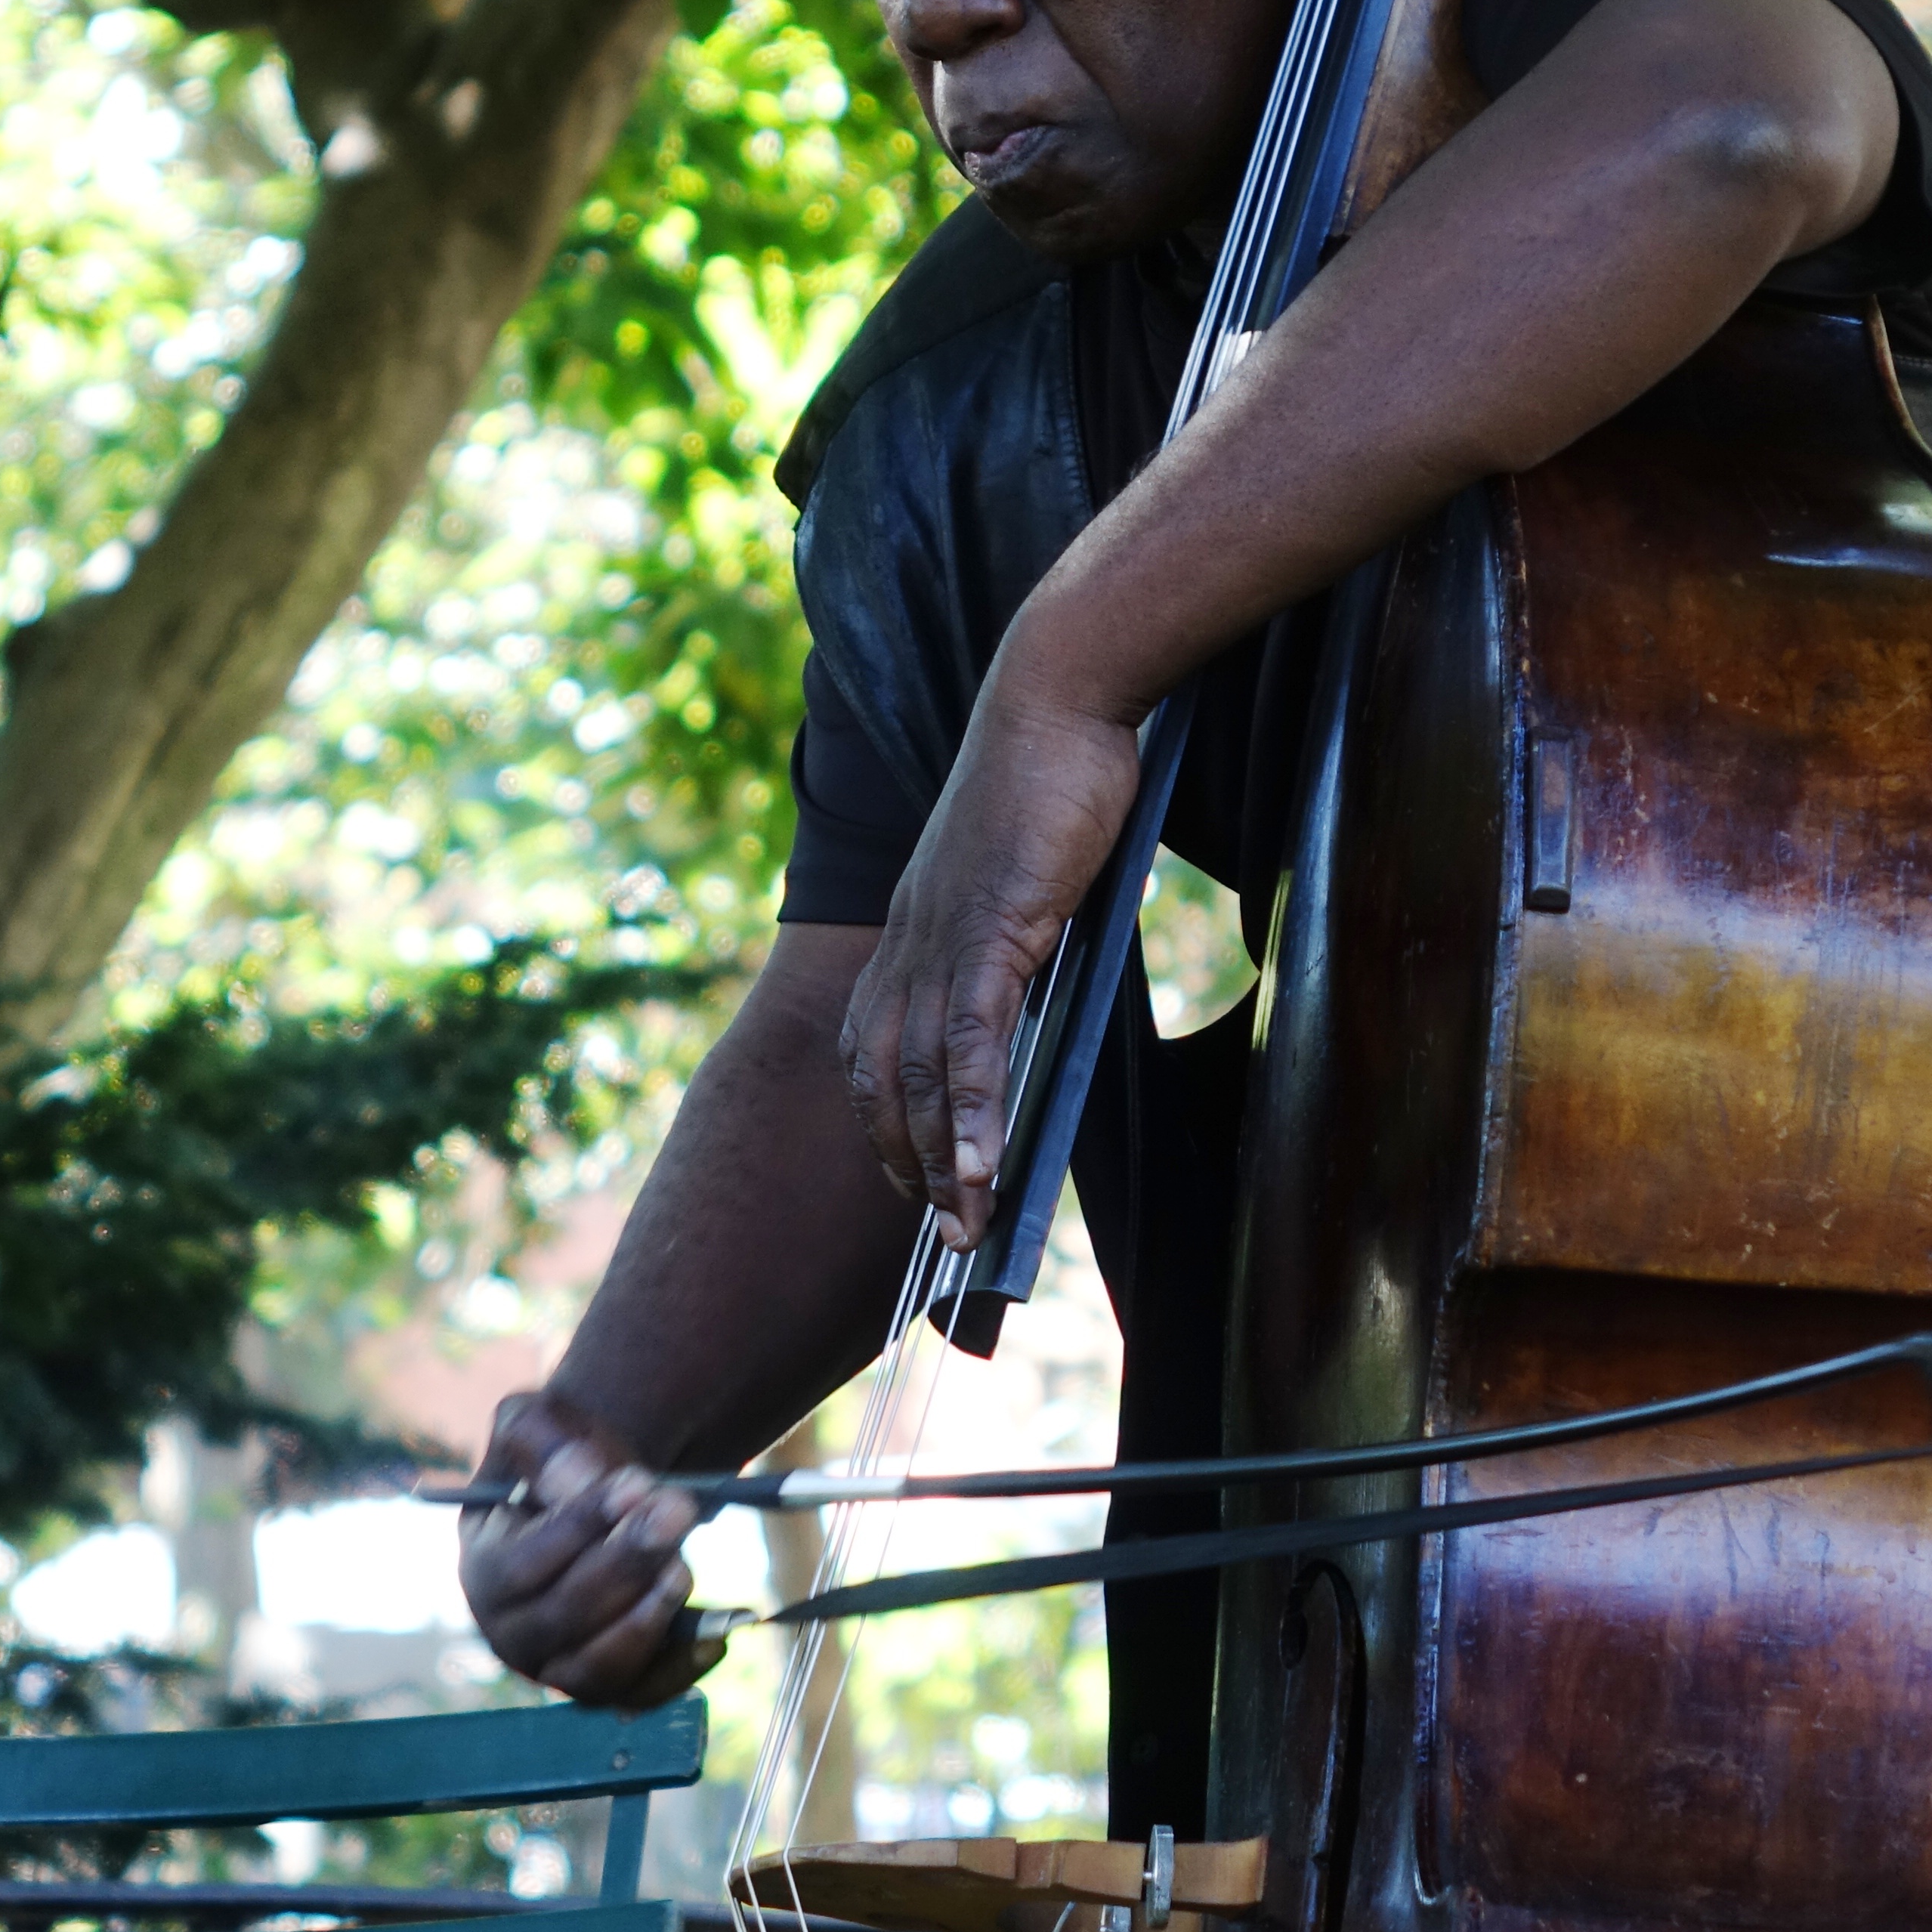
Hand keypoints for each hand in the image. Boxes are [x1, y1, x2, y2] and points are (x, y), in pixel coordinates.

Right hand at [457, 1393, 723, 1709]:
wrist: (597, 1496)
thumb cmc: (560, 1462)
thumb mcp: (535, 1426)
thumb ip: (544, 1445)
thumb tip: (579, 1480)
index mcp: (481, 1569)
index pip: (520, 1567)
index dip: (580, 1527)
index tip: (635, 1484)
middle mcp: (509, 1632)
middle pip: (563, 1618)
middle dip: (626, 1563)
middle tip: (676, 1511)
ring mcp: (557, 1667)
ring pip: (598, 1668)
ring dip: (646, 1618)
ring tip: (683, 1566)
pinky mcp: (607, 1685)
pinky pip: (641, 1694)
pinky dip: (679, 1670)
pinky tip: (717, 1633)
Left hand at [840, 663, 1140, 1247]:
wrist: (1060, 694)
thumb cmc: (1057, 776)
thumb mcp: (1028, 873)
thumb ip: (1024, 937)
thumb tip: (1048, 988)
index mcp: (911, 925)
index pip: (871, 1045)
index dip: (883, 1120)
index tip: (909, 1180)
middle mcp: (907, 938)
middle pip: (882, 1077)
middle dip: (904, 1164)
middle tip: (936, 1237)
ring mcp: (942, 933)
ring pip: (923, 1074)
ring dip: (941, 1161)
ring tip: (963, 1231)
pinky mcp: (990, 925)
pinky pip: (973, 1039)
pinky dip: (975, 1110)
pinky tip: (985, 1167)